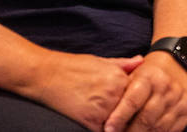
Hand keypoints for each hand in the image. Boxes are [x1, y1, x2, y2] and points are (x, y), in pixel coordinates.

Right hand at [25, 51, 143, 130]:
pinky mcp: (90, 122)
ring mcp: (103, 108)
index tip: (135, 106)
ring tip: (114, 122)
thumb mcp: (101, 61)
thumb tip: (141, 61)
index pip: (138, 95)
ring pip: (120, 123)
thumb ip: (123, 65)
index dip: (136, 101)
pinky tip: (102, 126)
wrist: (46, 75)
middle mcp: (114, 92)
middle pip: (131, 110)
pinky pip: (105, 131)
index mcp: (119, 77)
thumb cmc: (72, 67)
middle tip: (128, 118)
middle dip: (130, 114)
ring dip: (119, 124)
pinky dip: (106, 130)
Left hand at [104, 51, 186, 131]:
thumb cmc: (151, 71)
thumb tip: (103, 108)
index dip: (119, 117)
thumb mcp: (135, 71)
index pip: (133, 101)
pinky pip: (170, 130)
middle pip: (146, 118)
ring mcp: (178, 101)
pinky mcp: (186, 111)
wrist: (181, 63)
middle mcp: (166, 88)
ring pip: (158, 127)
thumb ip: (121, 87)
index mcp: (150, 77)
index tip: (108, 128)